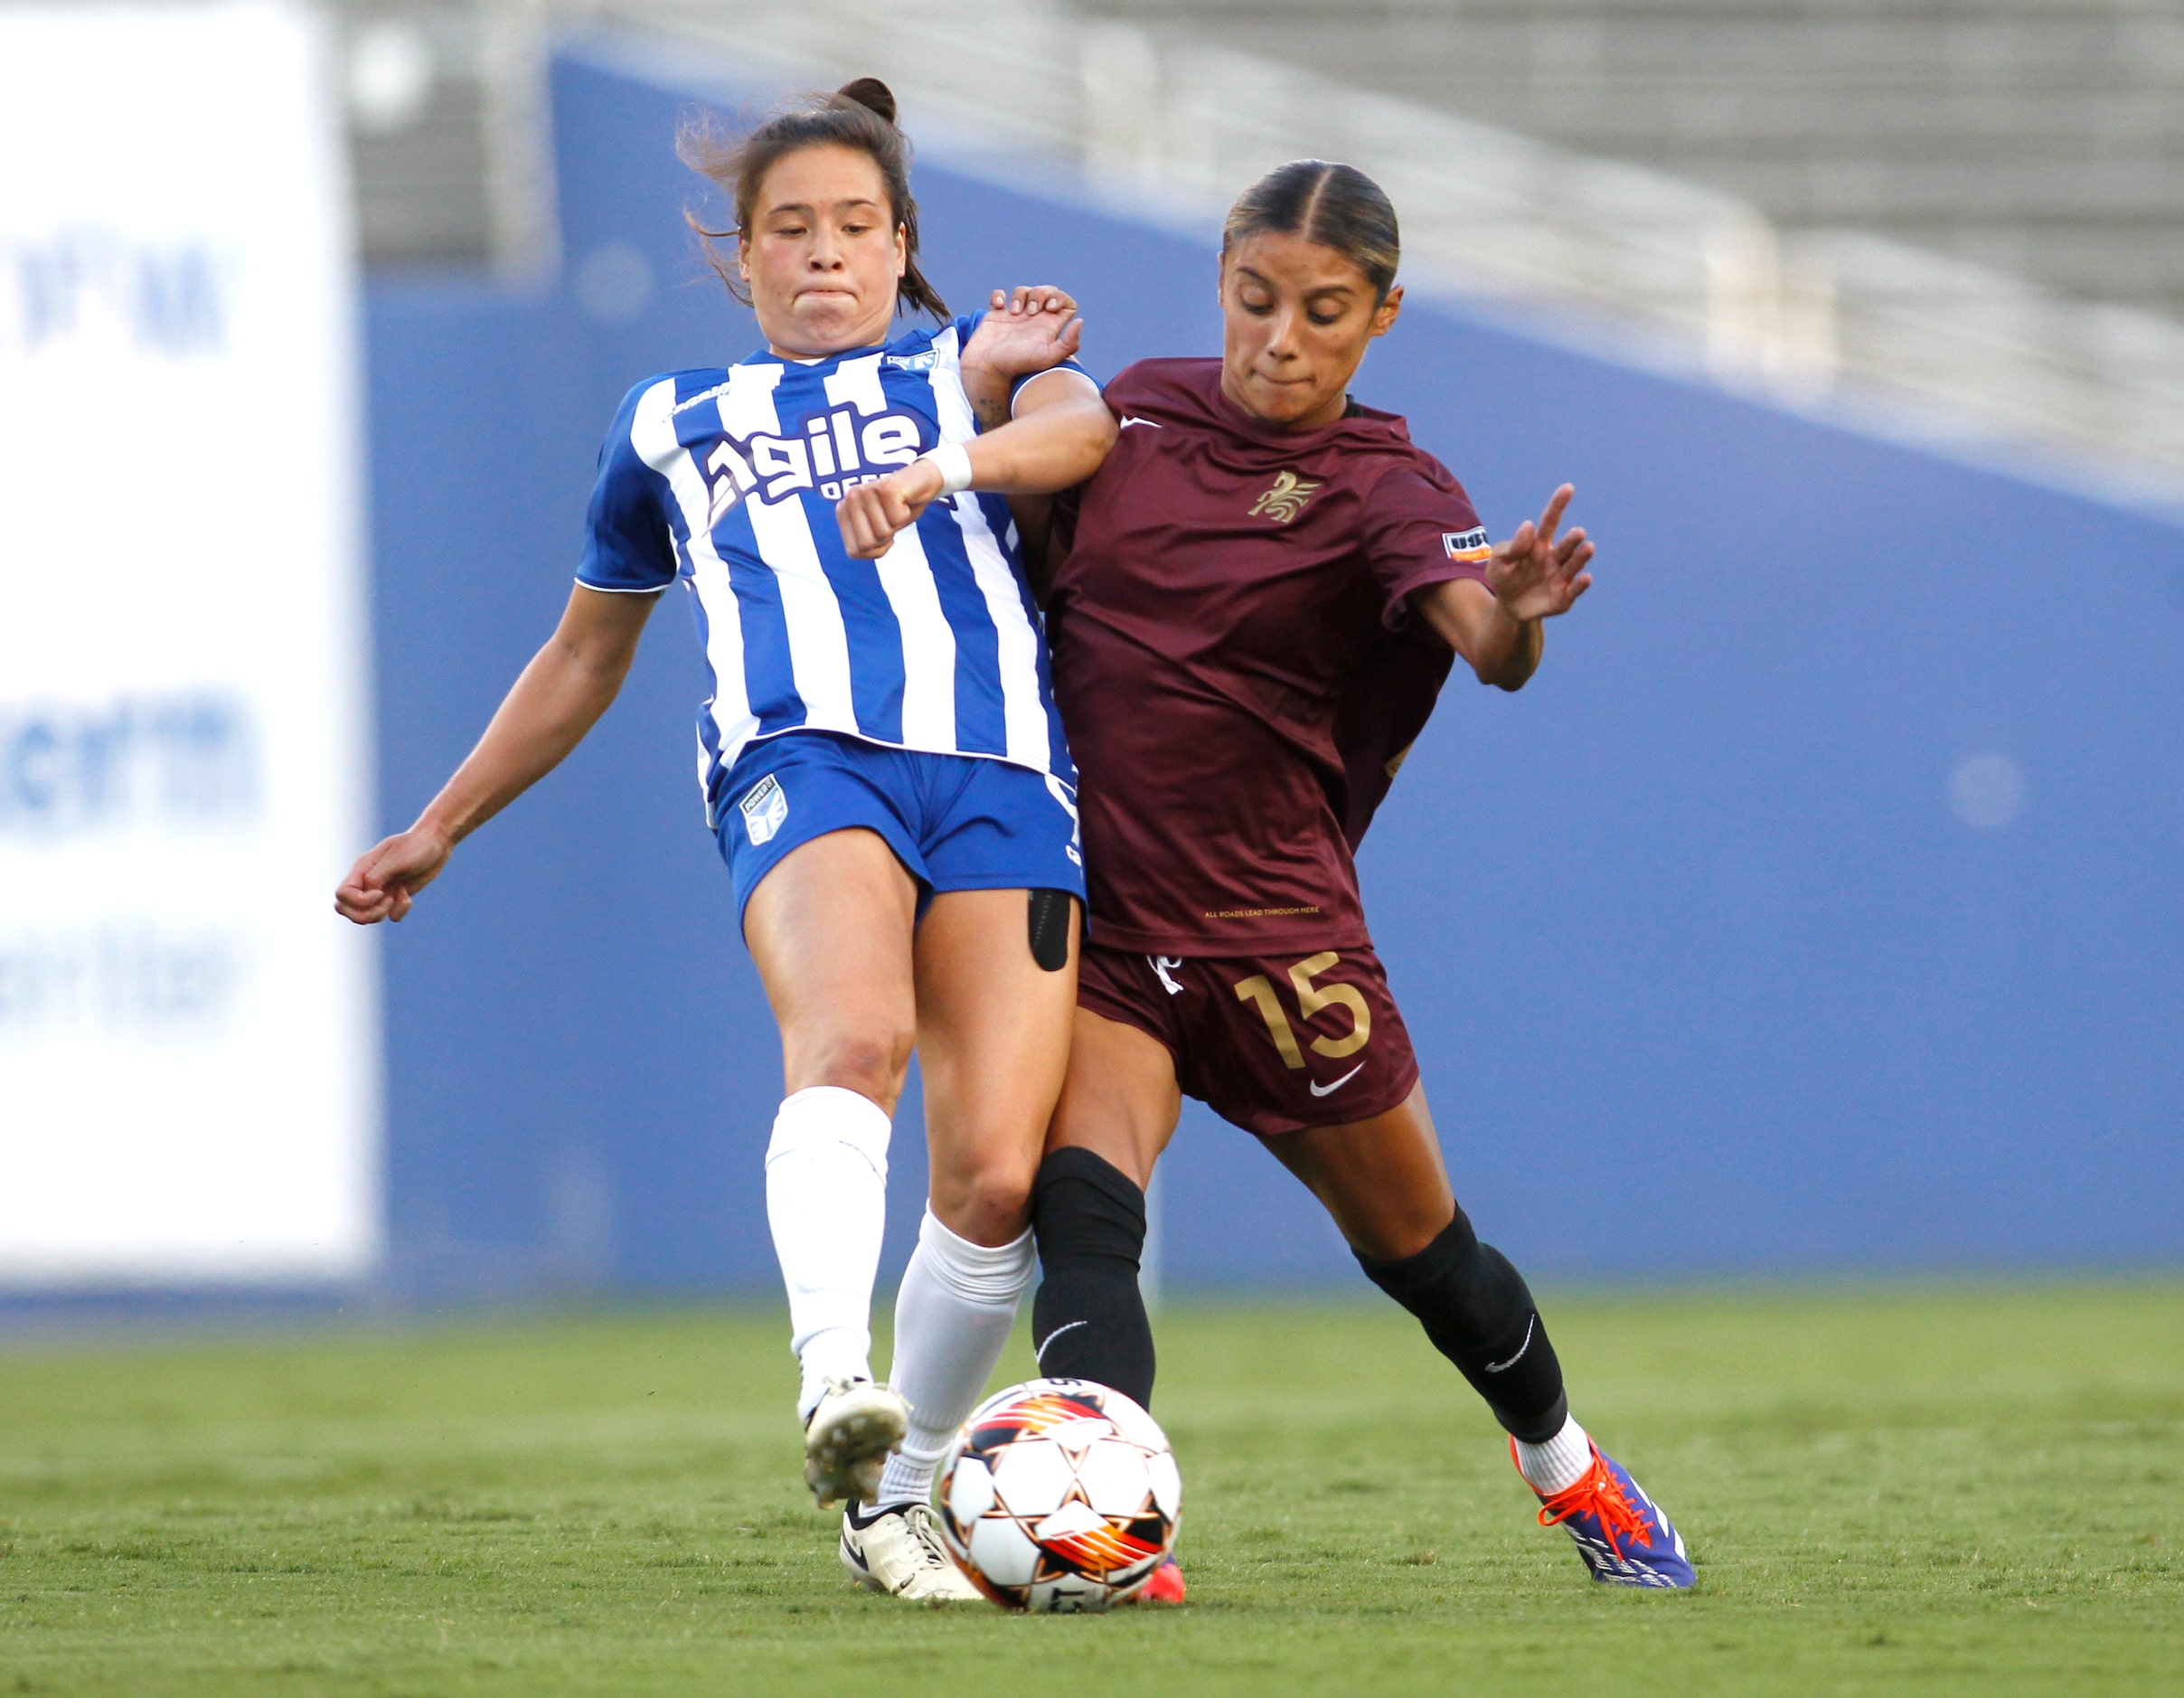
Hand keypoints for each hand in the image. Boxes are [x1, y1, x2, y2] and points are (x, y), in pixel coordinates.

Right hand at [334, 824, 453, 923]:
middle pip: (345, 909)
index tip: (379, 893)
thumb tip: (369, 893)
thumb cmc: (416, 846)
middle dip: (365, 915)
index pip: (342, 894)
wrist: (435, 843)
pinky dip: (399, 911)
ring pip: (366, 916)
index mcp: (362, 869)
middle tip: (386, 905)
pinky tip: (406, 895)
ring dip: (381, 914)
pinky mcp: (395, 897)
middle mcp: (367, 881)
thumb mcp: (396, 859)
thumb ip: (377, 877)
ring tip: (398, 897)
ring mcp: (380, 890)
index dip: (358, 901)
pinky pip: (390, 916)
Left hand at [837, 457, 945, 559]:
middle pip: (866, 544)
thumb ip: (865, 545)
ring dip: (897, 525)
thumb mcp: (878, 534)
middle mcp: (850, 498)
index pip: (855, 551)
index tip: (881, 530)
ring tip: (897, 508)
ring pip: (883, 533)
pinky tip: (903, 500)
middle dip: (885, 539)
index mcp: (843, 511)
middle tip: (890, 520)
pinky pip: (897, 520)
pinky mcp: (885, 488)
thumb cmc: (897, 509)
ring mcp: (866, 491)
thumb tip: (866, 545)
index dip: (875, 549)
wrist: (920, 480)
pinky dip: (906, 514)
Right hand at [961, 285, 1084, 382]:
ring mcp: (1015, 317)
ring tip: (1014, 313)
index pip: (1066, 304)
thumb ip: (1068, 343)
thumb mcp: (1047, 357)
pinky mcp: (996, 315)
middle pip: (1047, 292)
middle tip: (1031, 311)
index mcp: (1049, 327)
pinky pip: (999, 295)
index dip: (1061, 299)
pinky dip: (999, 296)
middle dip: (1040, 293)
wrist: (987, 370)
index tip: (1050, 309)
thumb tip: (1080, 321)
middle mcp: (1034, 321)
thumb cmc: (1016, 365)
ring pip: (1024, 290)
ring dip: (1020, 295)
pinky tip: (999, 308)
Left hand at [1485, 484, 1593, 623]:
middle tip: (1578, 533)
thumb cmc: (1504, 577)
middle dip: (1572, 539)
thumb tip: (1528, 527)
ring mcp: (1561, 577)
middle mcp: (1555, 558)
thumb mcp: (1498, 561)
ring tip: (1588, 547)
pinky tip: (1586, 577)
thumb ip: (1511, 546)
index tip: (1568, 488)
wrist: (1507, 607)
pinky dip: (1580, 585)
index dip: (1558, 504)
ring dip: (1581, 557)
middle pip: (1566, 545)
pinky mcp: (1564, 598)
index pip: (1550, 521)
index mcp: (1539, 544)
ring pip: (1573, 565)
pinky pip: (1573, 590)